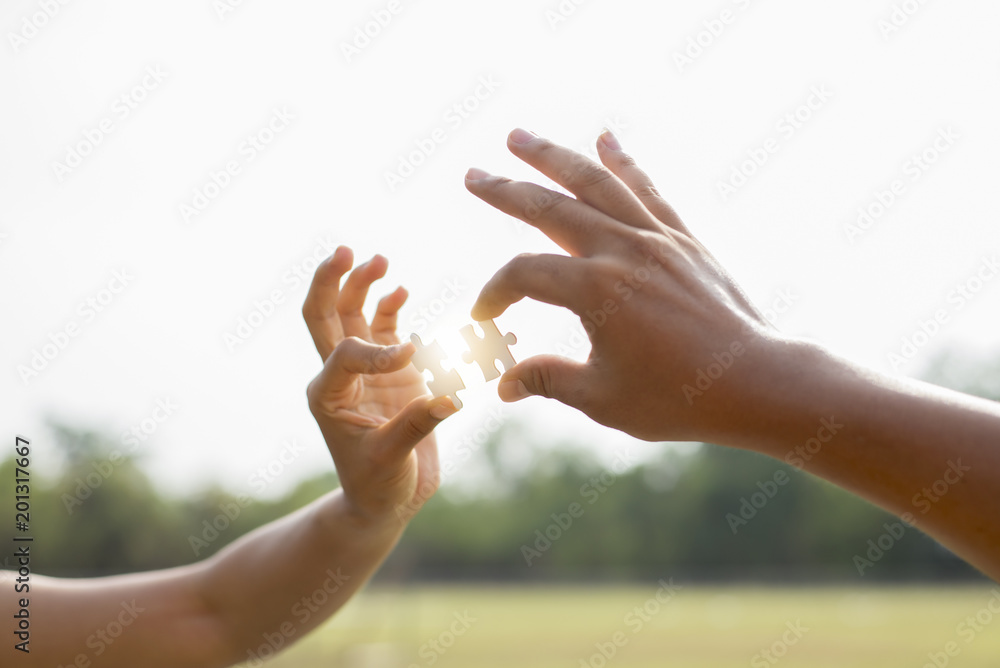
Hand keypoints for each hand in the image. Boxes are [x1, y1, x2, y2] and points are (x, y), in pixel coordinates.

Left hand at [302, 247, 456, 525]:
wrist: (384, 503)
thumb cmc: (376, 487)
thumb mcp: (389, 460)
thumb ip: (416, 426)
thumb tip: (449, 398)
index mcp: (328, 396)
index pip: (344, 354)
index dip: (375, 350)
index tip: (409, 359)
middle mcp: (341, 376)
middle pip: (325, 317)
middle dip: (332, 282)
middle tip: (344, 250)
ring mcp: (366, 370)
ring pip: (355, 315)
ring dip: (363, 286)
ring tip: (379, 260)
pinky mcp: (392, 372)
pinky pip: (388, 330)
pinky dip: (393, 308)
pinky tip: (400, 292)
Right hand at [465, 128, 792, 442]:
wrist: (756, 381)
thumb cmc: (679, 398)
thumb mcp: (602, 398)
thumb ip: (547, 379)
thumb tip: (502, 383)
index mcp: (595, 290)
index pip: (523, 275)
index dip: (494, 295)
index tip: (485, 320)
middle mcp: (622, 250)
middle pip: (549, 207)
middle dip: (505, 191)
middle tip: (472, 175)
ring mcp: (655, 238)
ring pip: (595, 182)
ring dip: (553, 156)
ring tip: (518, 136)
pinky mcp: (683, 239)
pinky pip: (646, 189)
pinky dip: (624, 161)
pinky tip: (605, 136)